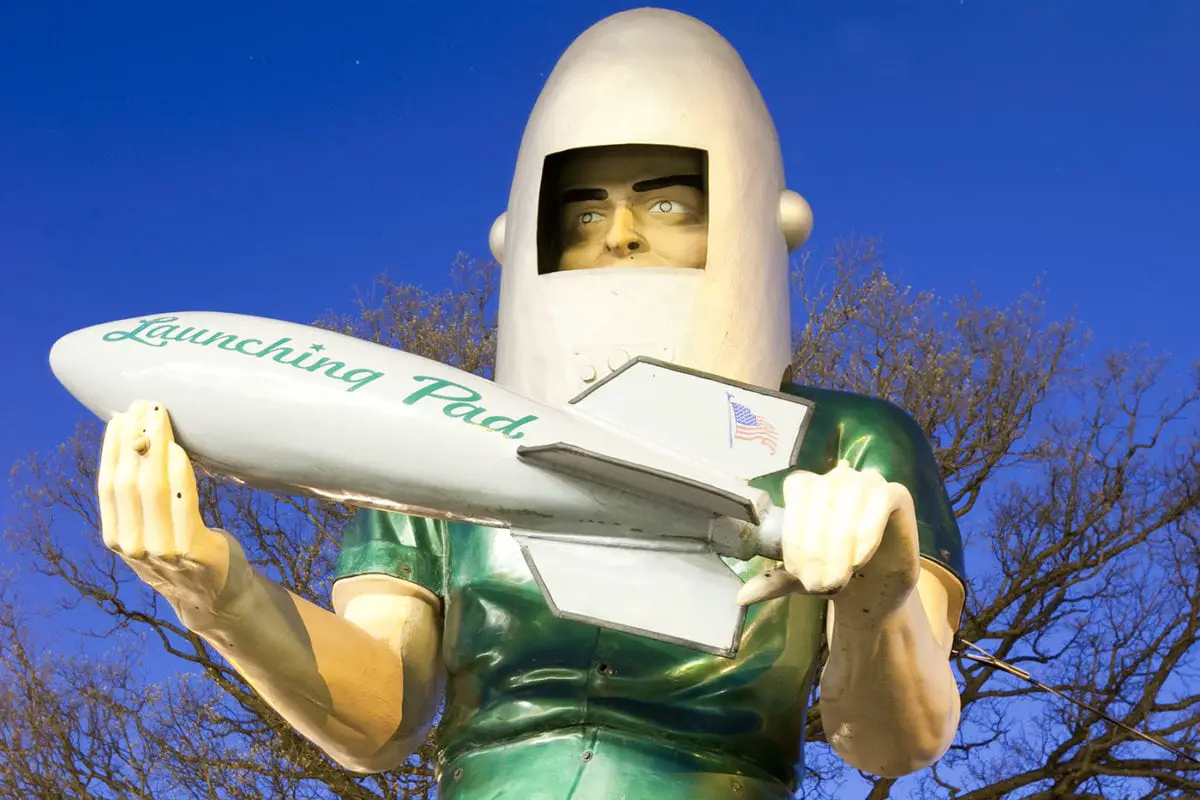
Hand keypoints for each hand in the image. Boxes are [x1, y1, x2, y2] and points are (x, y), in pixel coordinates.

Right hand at [98, 399, 243, 628]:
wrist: (216, 595)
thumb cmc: (185, 550)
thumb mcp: (151, 528)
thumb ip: (141, 498)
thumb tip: (137, 440)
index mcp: (117, 538)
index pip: (108, 485)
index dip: (111, 448)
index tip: (121, 416)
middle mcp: (133, 546)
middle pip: (128, 482)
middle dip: (135, 438)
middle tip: (145, 405)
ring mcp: (161, 551)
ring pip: (152, 489)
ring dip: (156, 447)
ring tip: (161, 418)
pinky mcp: (192, 551)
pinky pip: (182, 505)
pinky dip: (179, 476)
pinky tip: (178, 451)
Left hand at [737, 460, 919, 622]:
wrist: (874, 589)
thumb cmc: (833, 572)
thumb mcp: (800, 579)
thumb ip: (773, 581)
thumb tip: (742, 596)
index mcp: (807, 488)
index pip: (796, 495)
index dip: (795, 534)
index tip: (798, 572)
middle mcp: (835, 478)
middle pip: (821, 498)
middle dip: (817, 547)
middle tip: (820, 584)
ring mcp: (866, 482)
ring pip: (848, 497)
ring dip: (840, 542)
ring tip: (840, 577)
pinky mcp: (895, 494)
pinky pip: (880, 499)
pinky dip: (868, 530)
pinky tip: (860, 559)